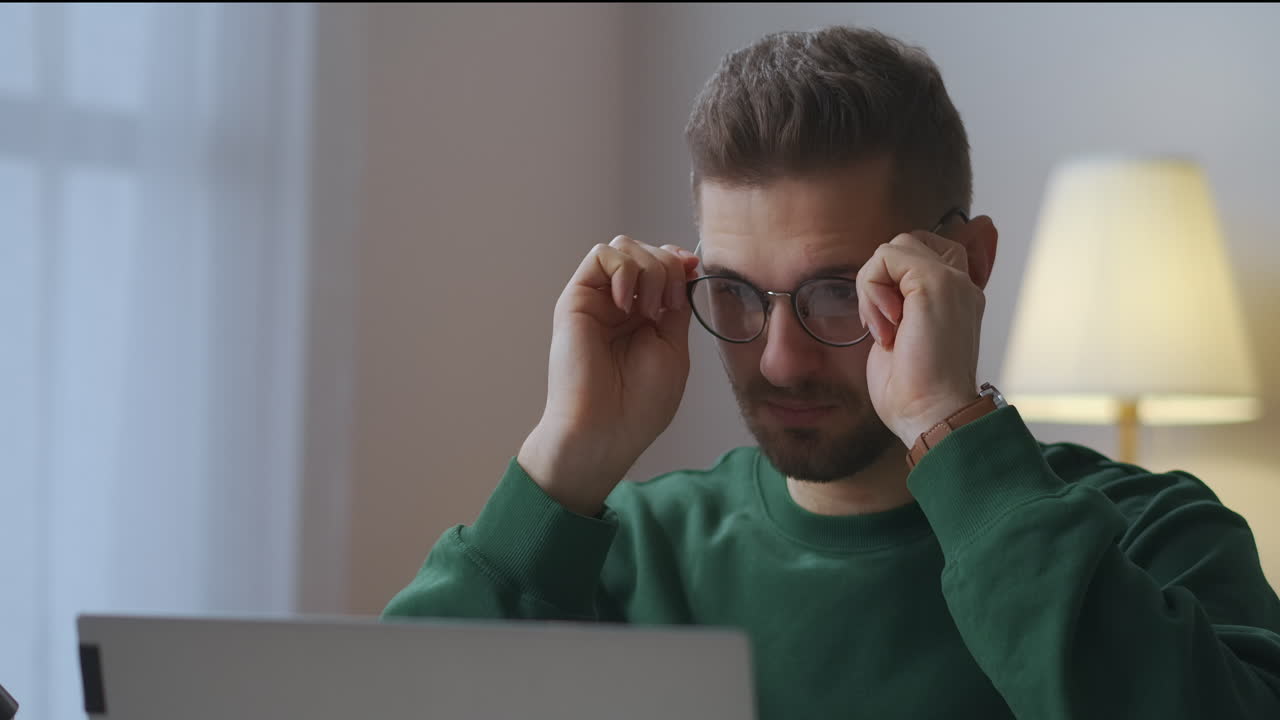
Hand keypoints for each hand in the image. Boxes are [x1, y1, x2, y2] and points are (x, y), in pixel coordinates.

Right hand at [519, 236, 700, 515]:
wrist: (605, 430)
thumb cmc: (639, 404)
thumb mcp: (674, 348)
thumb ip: (676, 307)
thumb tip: (685, 268)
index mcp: (644, 315)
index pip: (661, 264)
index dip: (679, 261)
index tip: (693, 273)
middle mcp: (619, 303)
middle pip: (646, 249)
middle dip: (668, 268)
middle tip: (668, 308)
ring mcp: (597, 299)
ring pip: (624, 245)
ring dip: (649, 270)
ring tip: (649, 310)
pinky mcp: (576, 299)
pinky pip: (600, 255)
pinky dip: (624, 269)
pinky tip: (628, 304)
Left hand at [856, 217, 996, 446]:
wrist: (931, 415)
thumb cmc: (914, 391)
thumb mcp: (901, 339)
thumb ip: (898, 308)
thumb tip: (878, 290)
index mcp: (957, 298)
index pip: (927, 254)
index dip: (895, 278)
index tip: (890, 324)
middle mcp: (961, 285)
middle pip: (909, 244)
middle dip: (881, 279)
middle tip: (883, 324)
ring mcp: (952, 281)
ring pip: (895, 247)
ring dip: (873, 287)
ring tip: (884, 328)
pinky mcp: (935, 282)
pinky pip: (886, 256)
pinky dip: (872, 289)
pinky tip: (886, 326)